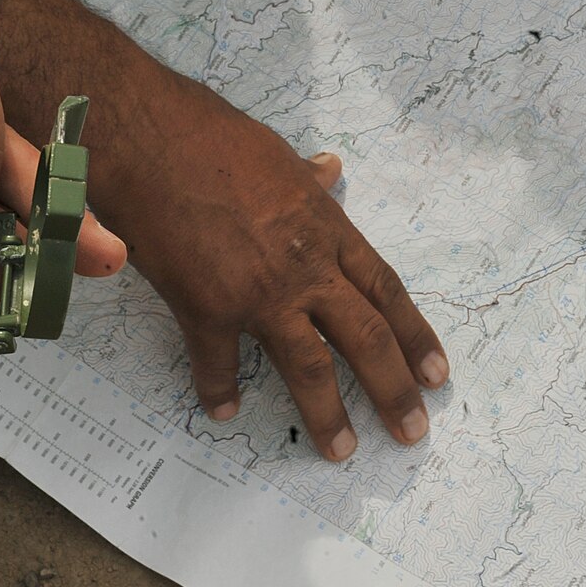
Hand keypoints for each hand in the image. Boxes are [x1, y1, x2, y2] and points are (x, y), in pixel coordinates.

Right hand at [115, 74, 447, 460]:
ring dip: (328, 413)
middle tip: (413, 431)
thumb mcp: (274, 153)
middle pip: (364, 337)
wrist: (149, 137)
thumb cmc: (208, 134)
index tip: (436, 373)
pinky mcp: (206, 306)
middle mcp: (304, 266)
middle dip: (393, 389)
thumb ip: (306, 177)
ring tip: (342, 451)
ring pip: (308, 364)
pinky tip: (225, 412)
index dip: (414, 334)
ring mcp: (258, 291)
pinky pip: (217, 362)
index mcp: (325, 228)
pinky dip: (220, 390)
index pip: (385, 290)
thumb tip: (330, 169)